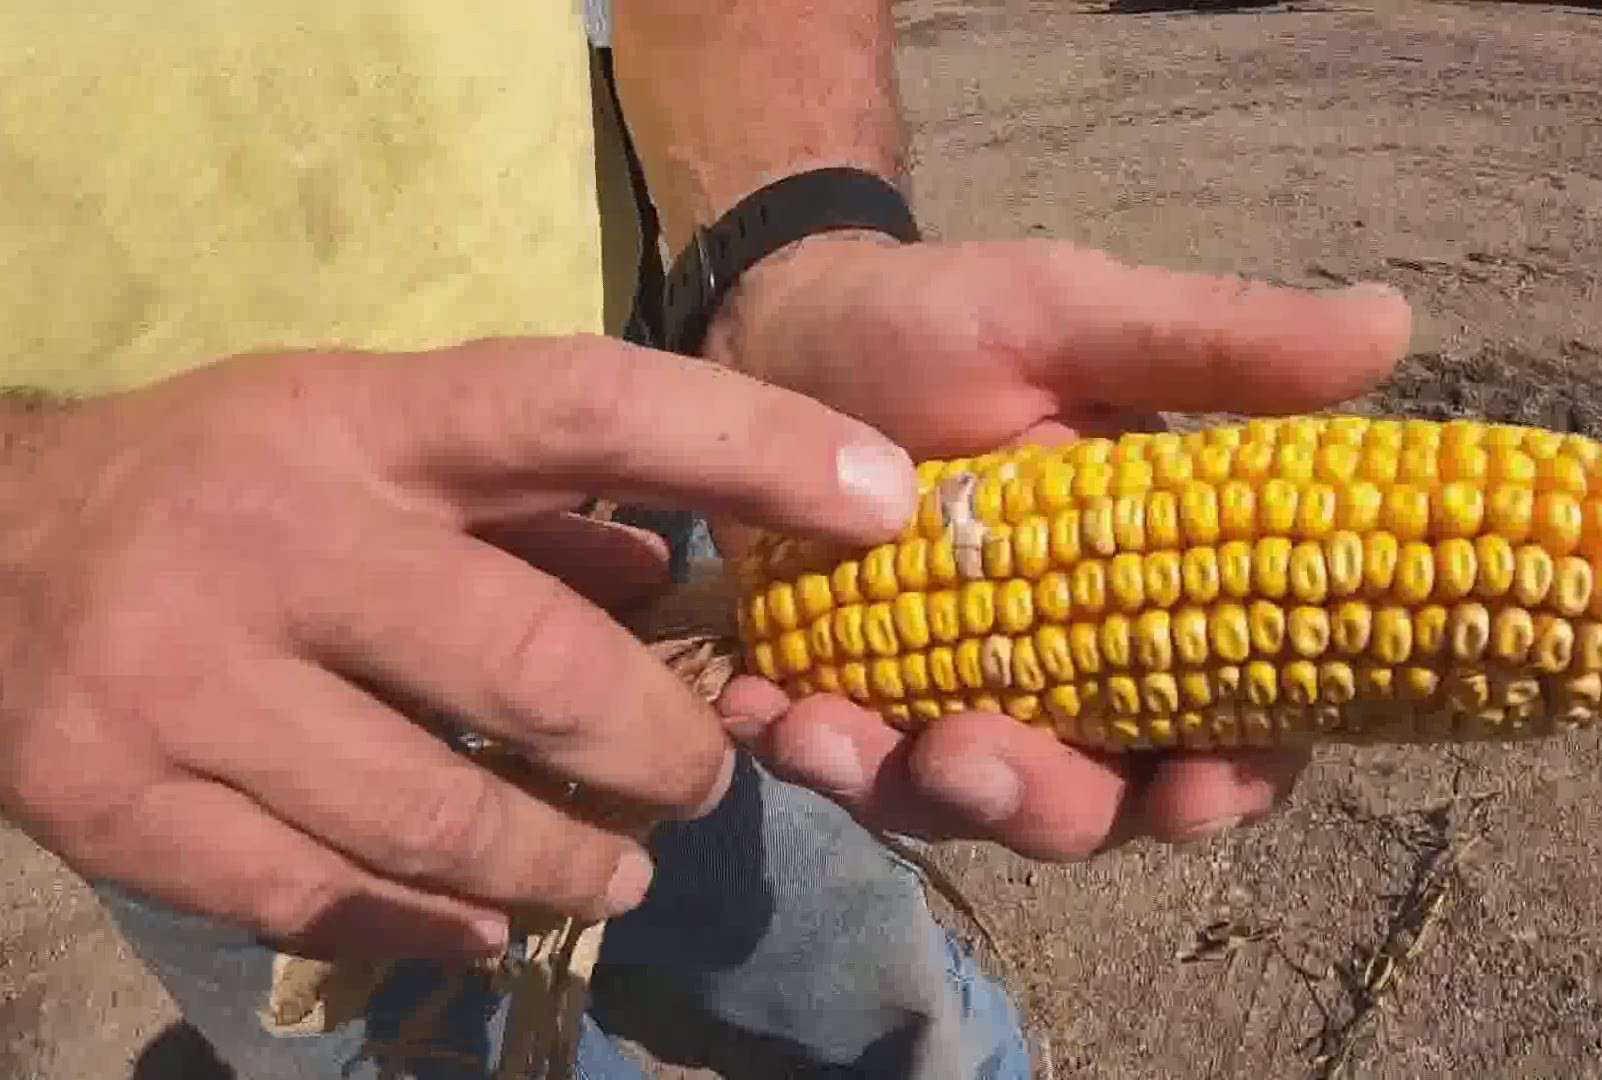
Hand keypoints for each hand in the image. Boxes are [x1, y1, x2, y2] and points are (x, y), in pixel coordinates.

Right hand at [0, 336, 917, 959]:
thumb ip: (530, 498)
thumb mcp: (370, 435)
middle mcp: (274, 540)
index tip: (881, 497)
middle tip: (703, 779)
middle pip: (533, 664)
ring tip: (620, 862)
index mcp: (359, 422)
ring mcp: (184, 682)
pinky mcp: (118, 803)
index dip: (748, 442)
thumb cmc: (223, 482)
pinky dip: (433, 921)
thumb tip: (678, 573)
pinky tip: (486, 918)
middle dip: (657, 747)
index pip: (585, 408)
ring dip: (566, 858)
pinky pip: (323, 899)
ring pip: (437, 816)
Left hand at [701, 233, 1412, 859]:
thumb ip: (1211, 345)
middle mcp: (1069, 676)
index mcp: (1158, 601)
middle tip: (967, 755)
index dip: (1227, 779)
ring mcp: (956, 696)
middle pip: (1094, 804)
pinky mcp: (852, 698)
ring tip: (826, 731)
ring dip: (906, 791)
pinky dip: (808, 750)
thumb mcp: (1073, 316)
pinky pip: (843, 763)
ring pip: (964, 806)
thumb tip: (1393, 324)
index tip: (1192, 783)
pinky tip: (762, 710)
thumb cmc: (948, 321)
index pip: (1233, 730)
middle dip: (1039, 803)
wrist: (785, 327)